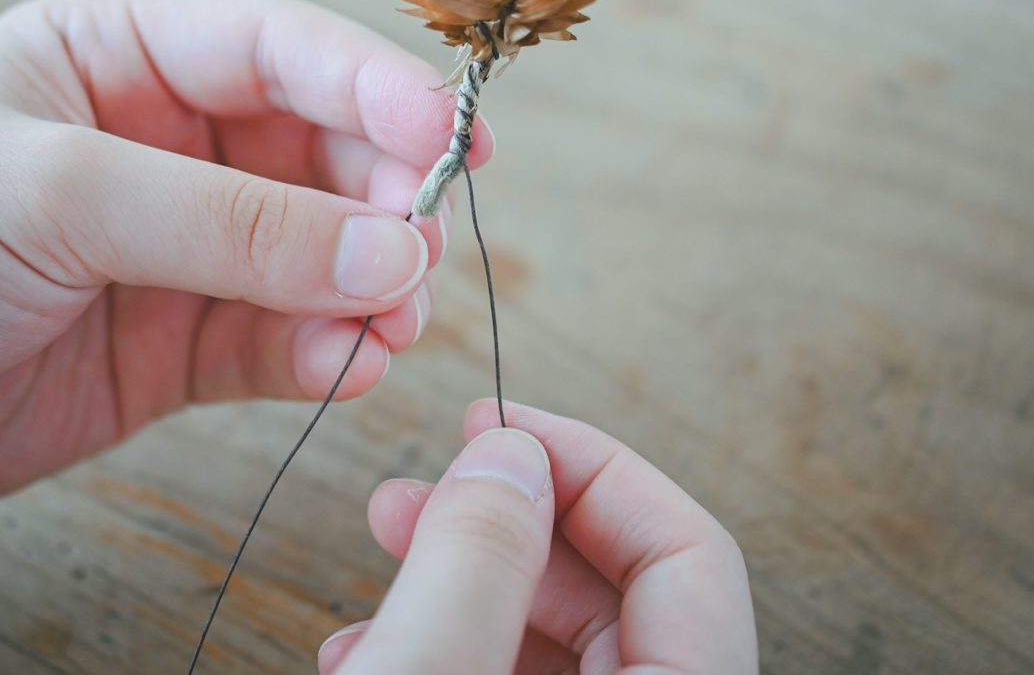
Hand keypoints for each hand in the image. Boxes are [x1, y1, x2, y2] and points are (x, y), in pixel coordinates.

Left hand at [0, 0, 491, 497]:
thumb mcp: (59, 192)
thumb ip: (228, 222)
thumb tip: (389, 252)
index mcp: (131, 57)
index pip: (281, 49)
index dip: (375, 84)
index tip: (451, 134)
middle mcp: (175, 143)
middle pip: (325, 150)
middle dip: (386, 197)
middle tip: (419, 247)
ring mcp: (190, 244)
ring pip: (323, 251)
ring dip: (374, 285)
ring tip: (395, 321)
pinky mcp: (190, 340)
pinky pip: (285, 339)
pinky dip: (327, 352)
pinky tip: (347, 366)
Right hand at [318, 401, 756, 674]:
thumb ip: (477, 564)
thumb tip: (512, 454)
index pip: (688, 553)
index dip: (592, 466)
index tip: (499, 424)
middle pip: (619, 586)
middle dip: (509, 514)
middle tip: (424, 482)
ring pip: (560, 633)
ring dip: (466, 573)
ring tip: (386, 543)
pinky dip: (454, 637)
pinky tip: (374, 635)